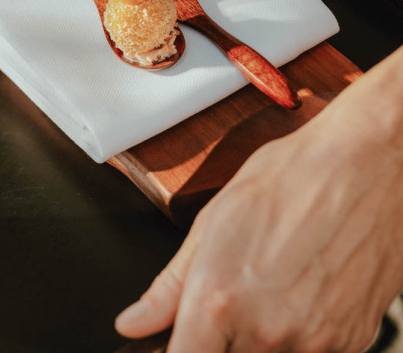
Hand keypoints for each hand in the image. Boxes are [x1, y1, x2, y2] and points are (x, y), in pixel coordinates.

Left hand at [115, 50, 402, 351]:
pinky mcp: (351, 345)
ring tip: (264, 291)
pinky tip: (295, 298)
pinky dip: (296, 341)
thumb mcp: (213, 220)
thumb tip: (134, 321)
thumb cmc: (290, 178)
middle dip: (215, 342)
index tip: (174, 342)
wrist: (367, 166)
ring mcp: (314, 345)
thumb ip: (170, 285)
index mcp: (220, 298)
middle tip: (224, 304)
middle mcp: (267, 332)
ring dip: (256, 342)